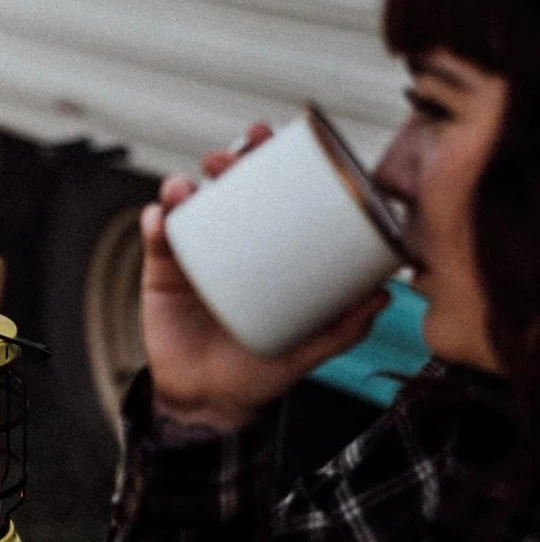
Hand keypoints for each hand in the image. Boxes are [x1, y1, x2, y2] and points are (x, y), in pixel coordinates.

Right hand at [140, 124, 390, 431]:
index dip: (266, 160)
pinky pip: (157, 239)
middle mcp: (228, 245)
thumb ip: (344, 328)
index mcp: (264, 252)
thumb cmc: (259, 372)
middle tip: (228, 158)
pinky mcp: (161, 275)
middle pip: (223, 189)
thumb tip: (384, 294)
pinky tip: (161, 217)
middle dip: (223, 161)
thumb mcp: (307, 349)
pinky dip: (156, 222)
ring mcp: (192, 257)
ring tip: (187, 187)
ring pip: (185, 206)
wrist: (211, 403)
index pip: (267, 195)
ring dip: (183, 185)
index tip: (269, 138)